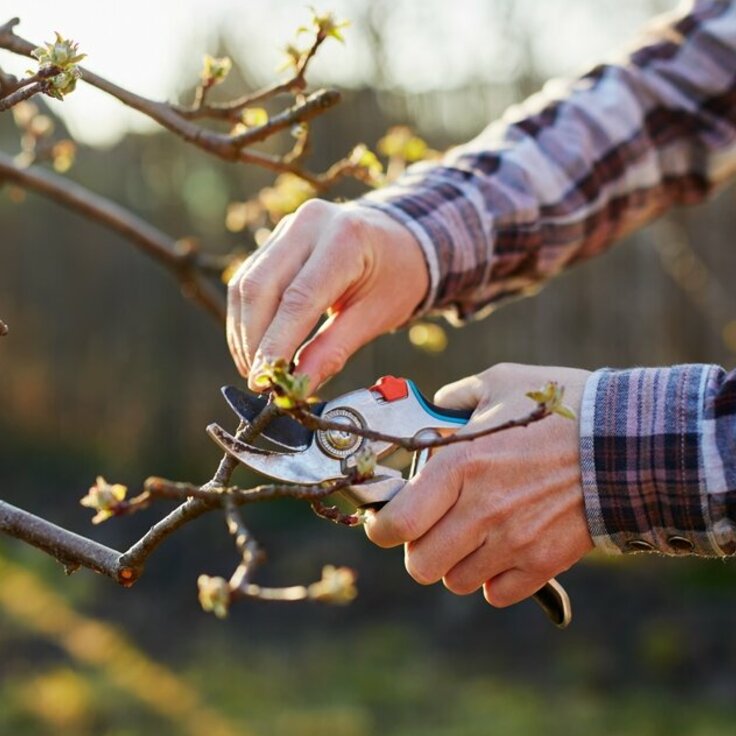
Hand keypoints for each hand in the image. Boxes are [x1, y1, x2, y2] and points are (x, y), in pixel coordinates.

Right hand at [226, 200, 428, 390]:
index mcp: (345, 240)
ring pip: (246, 284)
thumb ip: (334, 351)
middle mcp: (310, 224)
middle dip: (253, 341)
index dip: (275, 343)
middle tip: (258, 380)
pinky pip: (248, 279)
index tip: (264, 380)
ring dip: (244, 332)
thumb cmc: (395, 278)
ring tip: (255, 369)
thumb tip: (298, 387)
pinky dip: (246, 318)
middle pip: (260, 287)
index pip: (298, 298)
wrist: (400, 240)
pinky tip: (254, 346)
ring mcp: (289, 227)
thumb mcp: (375, 317)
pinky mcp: (276, 238)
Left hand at [364, 363, 593, 607]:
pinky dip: (492, 579)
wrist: (628, 440)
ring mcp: (514, 542)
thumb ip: (456, 397)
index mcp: (460, 465)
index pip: (397, 524)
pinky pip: (497, 593)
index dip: (381, 529)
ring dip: (455, 563)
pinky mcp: (543, 562)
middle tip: (431, 527)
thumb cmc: (561, 408)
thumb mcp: (501, 382)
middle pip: (420, 565)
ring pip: (456, 581)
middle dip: (418, 548)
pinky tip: (502, 549)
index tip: (384, 523)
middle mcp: (481, 510)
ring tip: (470, 536)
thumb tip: (435, 408)